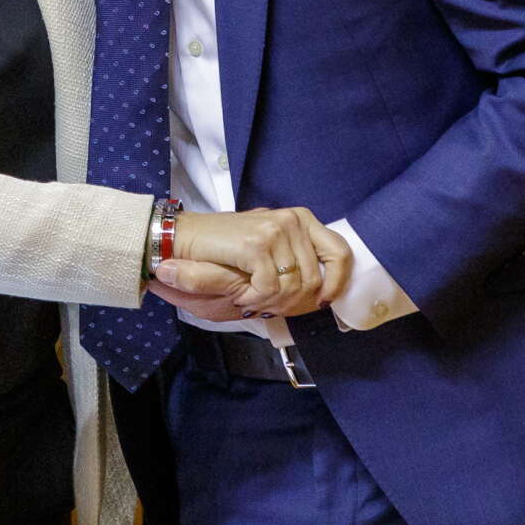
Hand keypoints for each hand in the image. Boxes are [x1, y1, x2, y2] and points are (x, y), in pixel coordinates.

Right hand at [160, 206, 352, 317]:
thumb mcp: (269, 253)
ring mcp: (275, 230)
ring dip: (271, 303)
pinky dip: (256, 300)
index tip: (323, 301)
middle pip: (315, 280)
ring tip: (252, 297)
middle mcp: (292, 220)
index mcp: (301, 220)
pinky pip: (270, 289)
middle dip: (294, 303)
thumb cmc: (226, 250)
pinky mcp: (256, 243)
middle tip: (269, 305)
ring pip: (294, 288)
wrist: (183, 240)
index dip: (337, 283)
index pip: (340, 253)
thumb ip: (298, 264)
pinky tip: (243, 295)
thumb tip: (329, 292)